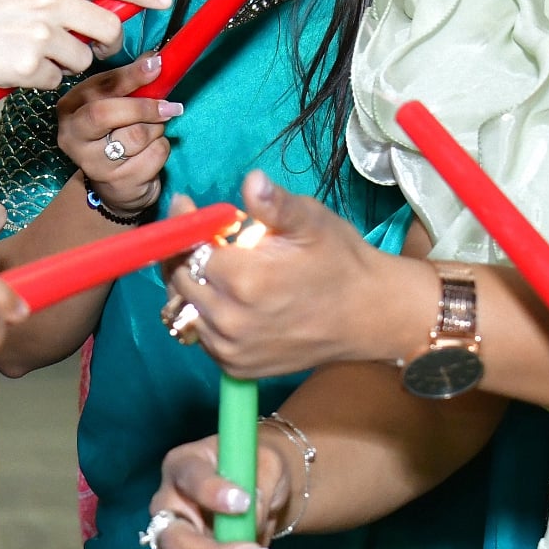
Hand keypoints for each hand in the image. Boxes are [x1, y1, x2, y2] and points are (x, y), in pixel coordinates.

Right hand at [0, 0, 170, 96]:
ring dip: (64, 63)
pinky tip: (14, 66)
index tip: (164, 0)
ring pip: (82, 60)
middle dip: (104, 43)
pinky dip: (40, 79)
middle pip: (108, 29)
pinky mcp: (29, 65)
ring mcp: (41, 32)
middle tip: (87, 46)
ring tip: (29, 51)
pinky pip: (55, 80)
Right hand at [56, 54, 179, 219]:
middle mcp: (72, 136)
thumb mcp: (114, 104)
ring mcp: (92, 163)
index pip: (99, 87)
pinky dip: (162, 149)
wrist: (115, 185)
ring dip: (156, 130)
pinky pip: (153, 156)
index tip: (157, 66)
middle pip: (107, 113)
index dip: (130, 75)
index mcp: (70, 108)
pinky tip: (152, 152)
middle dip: (144, 107)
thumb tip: (154, 58)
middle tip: (169, 107)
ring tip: (154, 132)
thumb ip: (129, 82)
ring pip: (137, 135)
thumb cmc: (114, 134)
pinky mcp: (117, 183)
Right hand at [145, 432, 294, 548]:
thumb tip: (250, 518)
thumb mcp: (266, 464)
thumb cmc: (258, 468)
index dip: (211, 492)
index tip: (243, 503)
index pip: (189, 478)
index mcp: (183, 468)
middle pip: (176, 541)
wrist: (257, 488)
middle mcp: (166, 508)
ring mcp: (173, 548)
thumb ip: (258, 485)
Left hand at [160, 171, 419, 375]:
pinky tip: (228, 298)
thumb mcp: (312, 222)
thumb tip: (251, 181)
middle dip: (184, 254)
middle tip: (204, 237)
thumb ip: (275, 204)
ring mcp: (231, 349)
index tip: (186, 205)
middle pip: (179, 280)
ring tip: (218, 267)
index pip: (188, 249)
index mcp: (245, 280)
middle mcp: (230, 320)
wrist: (368, 314)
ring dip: (192, 286)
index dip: (185, 225)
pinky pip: (200, 336)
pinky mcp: (236, 368)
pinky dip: (204, 315)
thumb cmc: (340, 261)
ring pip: (183, 310)